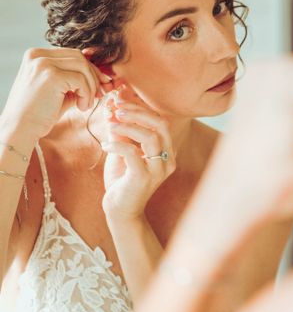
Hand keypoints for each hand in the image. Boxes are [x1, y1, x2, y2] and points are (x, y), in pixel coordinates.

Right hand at [1, 48, 112, 138]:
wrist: (20, 129)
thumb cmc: (40, 112)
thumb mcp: (58, 89)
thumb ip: (74, 79)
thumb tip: (103, 77)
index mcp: (36, 55)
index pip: (72, 54)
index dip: (90, 69)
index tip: (100, 84)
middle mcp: (37, 55)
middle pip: (79, 58)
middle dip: (94, 76)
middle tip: (99, 94)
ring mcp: (43, 64)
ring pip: (83, 67)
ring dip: (90, 87)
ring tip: (84, 104)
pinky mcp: (52, 76)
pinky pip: (82, 80)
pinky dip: (87, 95)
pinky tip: (80, 107)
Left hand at [101, 92, 175, 222]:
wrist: (121, 210)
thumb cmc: (123, 179)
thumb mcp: (123, 151)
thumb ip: (122, 132)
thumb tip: (113, 109)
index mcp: (166, 150)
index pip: (160, 121)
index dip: (141, 108)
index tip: (120, 102)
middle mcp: (167, 158)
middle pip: (161, 124)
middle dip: (138, 112)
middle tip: (117, 109)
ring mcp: (158, 169)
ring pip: (151, 137)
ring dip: (128, 126)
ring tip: (111, 125)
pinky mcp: (143, 178)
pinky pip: (133, 154)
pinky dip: (117, 145)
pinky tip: (105, 145)